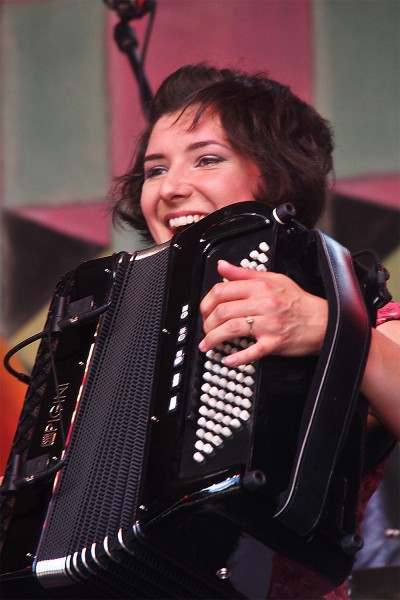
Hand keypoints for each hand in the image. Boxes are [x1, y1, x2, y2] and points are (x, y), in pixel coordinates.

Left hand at [198, 260, 327, 365]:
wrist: (323, 320)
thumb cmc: (296, 301)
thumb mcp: (272, 279)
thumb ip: (243, 273)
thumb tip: (221, 266)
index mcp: (260, 286)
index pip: (222, 291)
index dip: (206, 302)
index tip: (204, 310)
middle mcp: (263, 303)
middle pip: (223, 311)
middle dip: (207, 322)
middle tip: (205, 329)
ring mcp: (269, 324)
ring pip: (232, 329)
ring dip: (214, 338)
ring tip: (207, 344)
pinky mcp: (275, 343)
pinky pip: (253, 351)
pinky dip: (238, 357)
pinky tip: (228, 359)